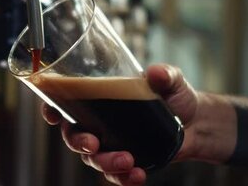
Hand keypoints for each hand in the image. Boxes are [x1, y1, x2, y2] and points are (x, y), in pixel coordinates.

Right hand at [41, 64, 201, 185]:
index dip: (52, 107)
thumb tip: (156, 73)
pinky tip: (138, 176)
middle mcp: (98, 121)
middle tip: (93, 144)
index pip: (66, 101)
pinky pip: (114, 175)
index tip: (52, 114)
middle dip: (78, 142)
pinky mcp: (124, 161)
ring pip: (92, 158)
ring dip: (105, 163)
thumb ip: (165, 75)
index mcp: (100, 97)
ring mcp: (109, 143)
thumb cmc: (174, 94)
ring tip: (129, 160)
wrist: (195, 122)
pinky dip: (123, 178)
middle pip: (73, 134)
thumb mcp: (172, 80)